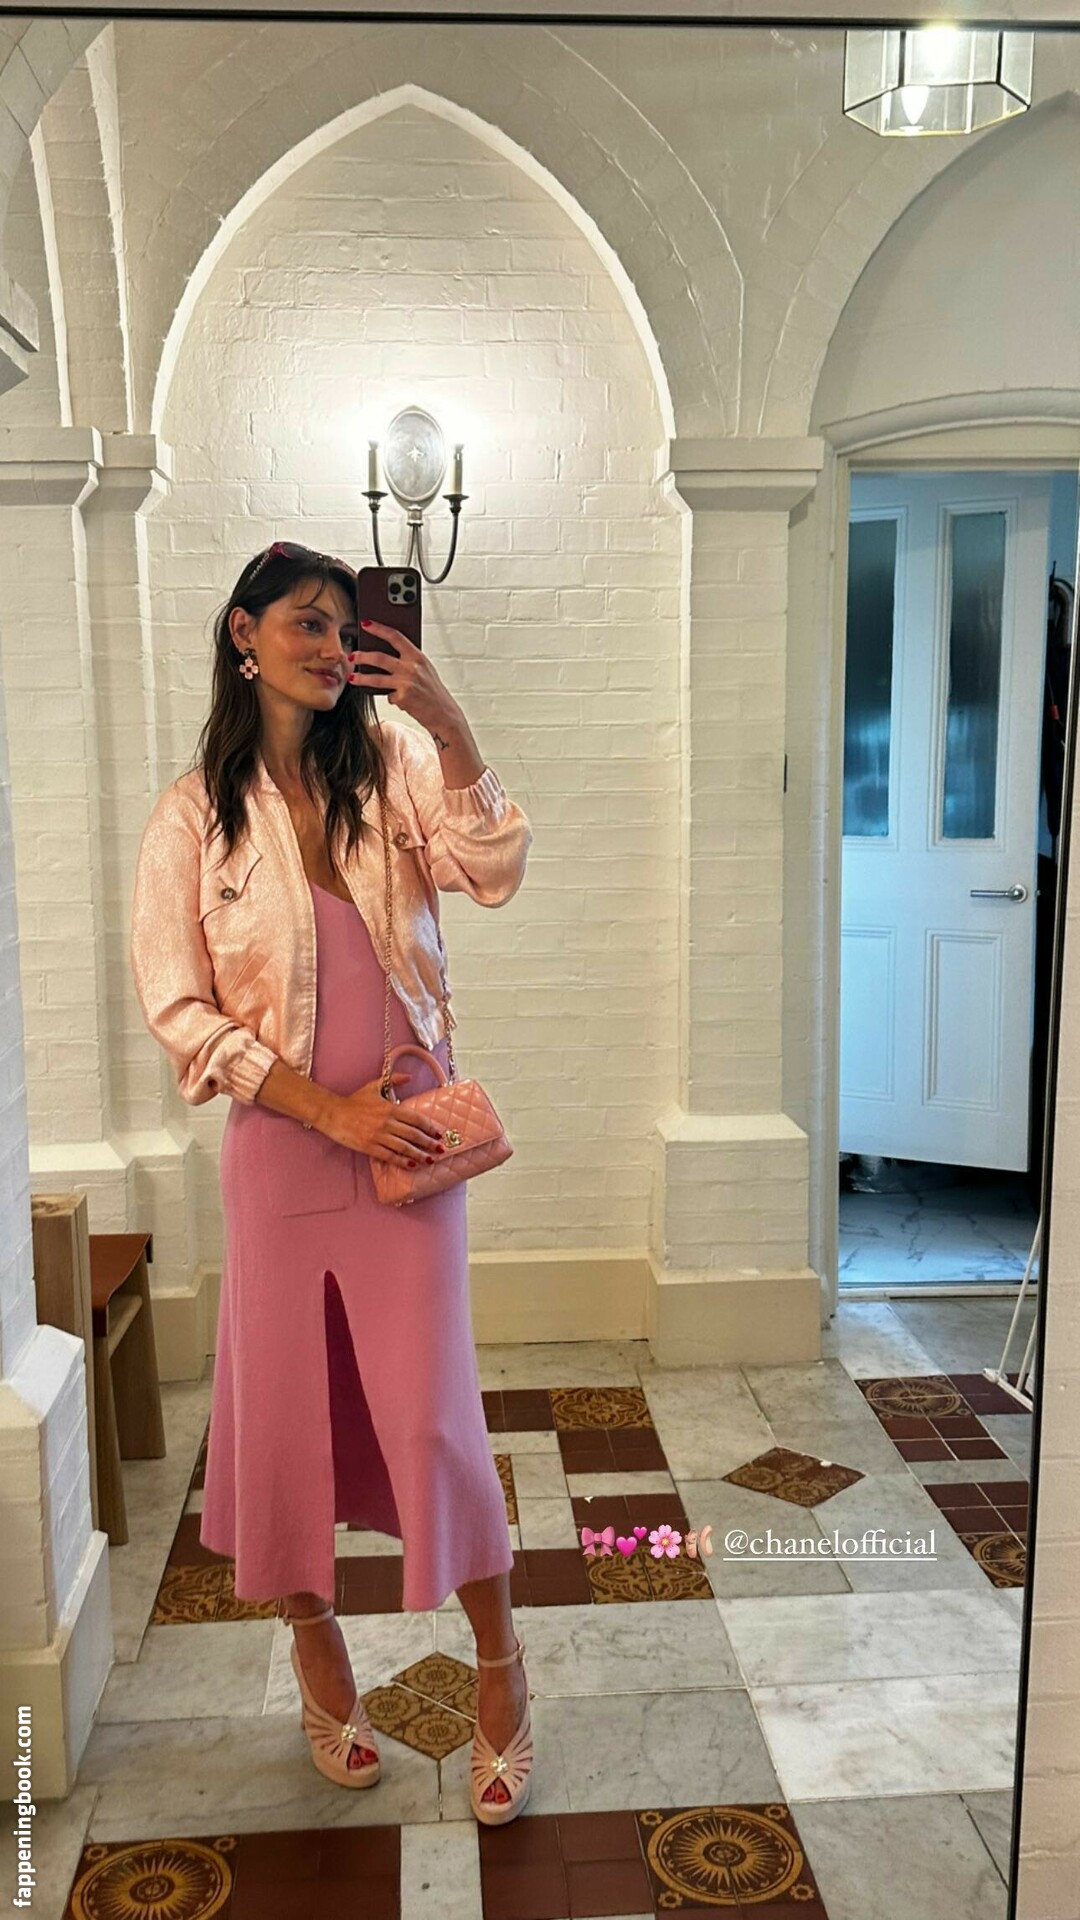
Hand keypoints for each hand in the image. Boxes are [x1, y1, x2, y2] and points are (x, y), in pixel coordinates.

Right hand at [320, 1072, 447, 1164]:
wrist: (332, 1113)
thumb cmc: (353, 1100)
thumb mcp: (373, 1086)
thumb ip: (393, 1080)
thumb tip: (409, 1076)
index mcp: (390, 1108)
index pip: (415, 1118)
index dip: (429, 1127)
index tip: (438, 1133)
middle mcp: (387, 1122)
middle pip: (413, 1135)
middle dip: (429, 1143)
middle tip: (441, 1149)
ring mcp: (378, 1136)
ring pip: (404, 1147)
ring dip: (420, 1154)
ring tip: (431, 1160)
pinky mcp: (369, 1147)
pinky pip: (390, 1156)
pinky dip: (402, 1161)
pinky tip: (412, 1165)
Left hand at [347, 621, 459, 733]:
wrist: (444, 713)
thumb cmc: (434, 691)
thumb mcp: (425, 670)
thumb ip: (409, 660)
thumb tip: (387, 652)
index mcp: (417, 656)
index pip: (395, 636)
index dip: (379, 628)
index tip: (366, 624)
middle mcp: (411, 668)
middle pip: (379, 658)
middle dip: (362, 656)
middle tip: (352, 656)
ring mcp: (406, 683)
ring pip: (376, 678)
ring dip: (361, 678)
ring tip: (352, 678)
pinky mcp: (402, 698)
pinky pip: (388, 696)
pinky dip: (391, 697)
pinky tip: (398, 699)